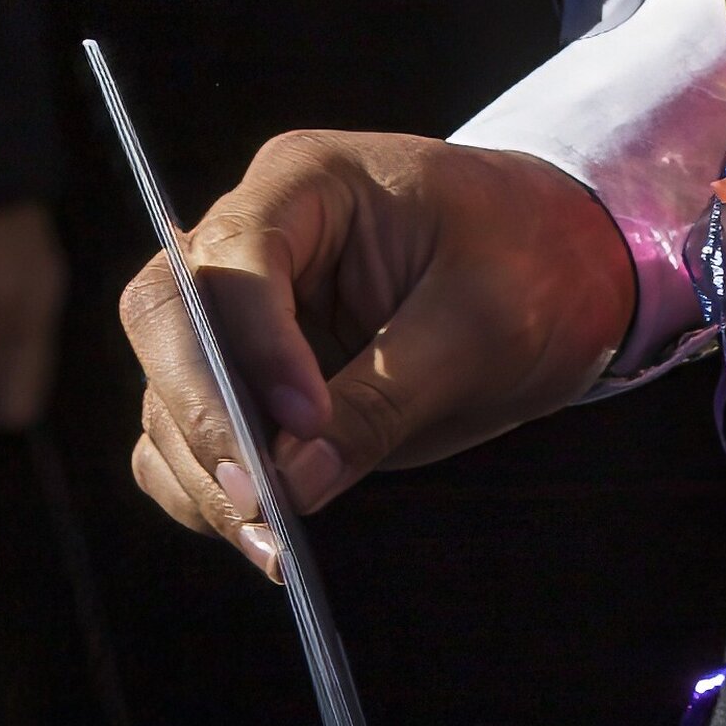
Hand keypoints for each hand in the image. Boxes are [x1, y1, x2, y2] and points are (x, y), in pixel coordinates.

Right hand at [119, 127, 637, 572]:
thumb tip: (293, 481)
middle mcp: (253, 239)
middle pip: (164, 318)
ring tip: (278, 542)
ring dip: (206, 475)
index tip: (309, 421)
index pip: (233, 258)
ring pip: (165, 393)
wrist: (561, 273)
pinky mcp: (247, 385)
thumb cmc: (530, 265)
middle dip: (202, 416)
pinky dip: (209, 496)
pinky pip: (184, 443)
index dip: (256, 346)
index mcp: (309, 183)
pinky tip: (269, 535)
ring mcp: (241, 315)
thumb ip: (384, 398)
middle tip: (262, 501)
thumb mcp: (479, 327)